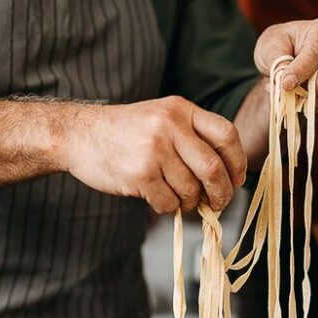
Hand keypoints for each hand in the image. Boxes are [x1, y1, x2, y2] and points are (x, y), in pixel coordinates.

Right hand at [64, 96, 246, 212]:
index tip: (236, 179)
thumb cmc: (125, 132)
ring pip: (191, 190)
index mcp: (181, 109)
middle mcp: (170, 126)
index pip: (226, 135)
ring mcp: (154, 150)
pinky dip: (169, 207)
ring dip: (190, 203)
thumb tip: (227, 178)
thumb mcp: (161, 117)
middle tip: (217, 203)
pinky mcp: (140, 174)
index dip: (238, 162)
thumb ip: (192, 137)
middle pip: (214, 169)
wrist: (79, 135)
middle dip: (221, 193)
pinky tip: (158, 198)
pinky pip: (169, 202)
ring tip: (179, 198)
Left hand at [254, 18, 317, 111]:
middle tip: (293, 90)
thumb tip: (287, 82)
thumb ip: (278, 60)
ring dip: (310, 99)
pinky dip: (310, 104)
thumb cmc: (279, 43)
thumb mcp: (270, 44)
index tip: (285, 84)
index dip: (301, 70)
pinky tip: (295, 97)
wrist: (283, 54)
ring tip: (288, 94)